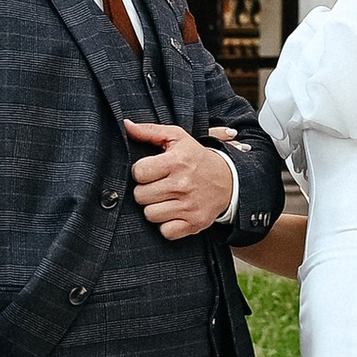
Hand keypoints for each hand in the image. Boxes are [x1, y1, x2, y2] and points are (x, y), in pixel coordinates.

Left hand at [125, 120, 238, 240]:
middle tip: (159, 185)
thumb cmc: (196, 158)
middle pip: (140, 196)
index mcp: (177, 161)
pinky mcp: (195, 223)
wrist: (229, 180)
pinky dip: (167, 225)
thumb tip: (126, 125)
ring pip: (150, 214)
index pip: (138, 173)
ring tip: (167, 198)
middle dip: (146, 191)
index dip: (141, 172)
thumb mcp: (177, 138)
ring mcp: (190, 206)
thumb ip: (149, 131)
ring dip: (155, 208)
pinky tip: (174, 212)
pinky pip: (165, 231)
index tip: (152, 171)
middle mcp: (183, 184)